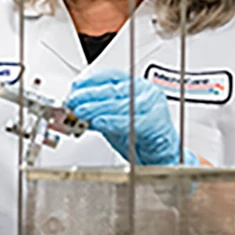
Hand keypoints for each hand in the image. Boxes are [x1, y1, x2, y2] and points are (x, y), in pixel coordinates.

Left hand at [66, 68, 198, 165]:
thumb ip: (96, 113)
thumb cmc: (139, 138)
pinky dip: (113, 122)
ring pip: (120, 103)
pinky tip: (99, 123)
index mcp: (134, 86)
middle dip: (89, 96)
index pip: (110, 76)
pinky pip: (131, 121)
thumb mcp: (111, 122)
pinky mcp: (156, 122)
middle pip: (113, 89)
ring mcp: (153, 105)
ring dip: (97, 108)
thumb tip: (74, 109)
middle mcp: (145, 91)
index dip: (90, 80)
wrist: (161, 158)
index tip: (75, 87)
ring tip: (81, 112)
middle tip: (72, 101)